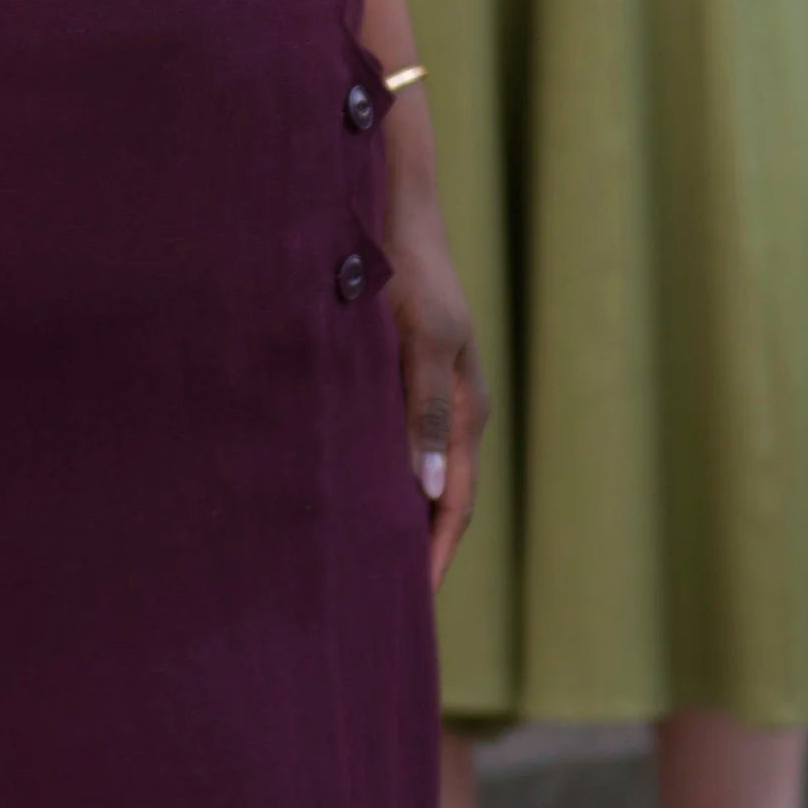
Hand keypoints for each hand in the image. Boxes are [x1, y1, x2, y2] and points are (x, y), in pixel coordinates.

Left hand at [382, 102, 487, 589]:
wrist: (393, 198)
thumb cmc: (408, 266)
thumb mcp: (420, 338)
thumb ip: (425, 412)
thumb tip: (430, 492)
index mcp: (464, 408)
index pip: (454, 505)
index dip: (432, 558)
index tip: (408, 609)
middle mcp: (449, 407)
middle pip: (437, 498)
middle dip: (416, 549)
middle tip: (379, 605)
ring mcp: (424, 389)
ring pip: (413, 472)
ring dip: (394, 515)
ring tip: (358, 563)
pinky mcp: (396, 371)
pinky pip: (390, 441)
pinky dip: (378, 477)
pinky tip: (342, 490)